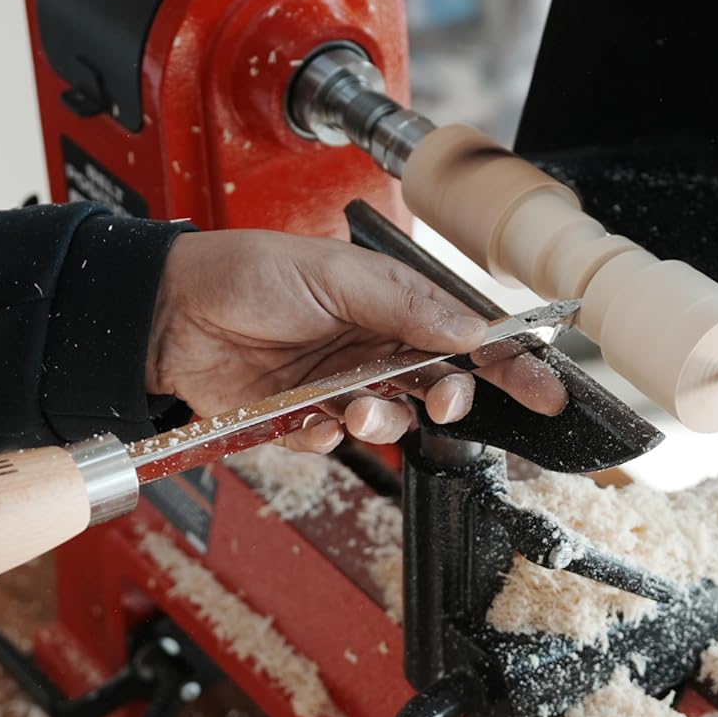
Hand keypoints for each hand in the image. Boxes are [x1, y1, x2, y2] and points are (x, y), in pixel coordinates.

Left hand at [146, 230, 566, 452]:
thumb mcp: (336, 275)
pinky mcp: (303, 418)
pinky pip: (335, 443)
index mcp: (393, 304)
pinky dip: (325, 435)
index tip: (546, 391)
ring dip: (381, 418)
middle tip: (440, 399)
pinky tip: (303, 415)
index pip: (468, 338)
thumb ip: (409, 304)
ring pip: (391, 420)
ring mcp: (339, 384)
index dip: (511, 366)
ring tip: (353, 404)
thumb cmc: (246, 274)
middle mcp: (373, 346)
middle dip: (448, 400)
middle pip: (441, 387)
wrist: (171, 313)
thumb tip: (473, 330)